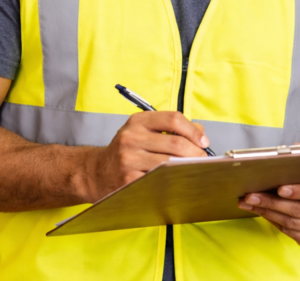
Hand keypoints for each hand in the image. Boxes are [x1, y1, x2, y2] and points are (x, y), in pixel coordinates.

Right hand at [78, 111, 209, 201]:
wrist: (96, 172)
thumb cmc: (126, 150)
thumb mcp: (143, 131)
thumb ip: (171, 129)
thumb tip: (200, 134)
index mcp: (138, 121)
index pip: (173, 119)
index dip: (193, 130)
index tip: (204, 141)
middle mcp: (131, 137)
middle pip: (175, 143)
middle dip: (196, 153)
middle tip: (203, 159)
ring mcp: (128, 159)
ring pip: (170, 163)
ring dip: (187, 167)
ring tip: (194, 169)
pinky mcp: (128, 180)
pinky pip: (159, 180)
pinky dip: (173, 181)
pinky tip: (178, 181)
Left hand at [238, 178, 299, 248]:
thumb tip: (294, 149)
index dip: (299, 191)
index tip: (279, 188)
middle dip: (273, 202)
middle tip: (252, 196)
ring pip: (293, 224)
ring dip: (269, 213)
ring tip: (251, 203)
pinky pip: (293, 234)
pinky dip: (276, 224)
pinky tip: (265, 213)